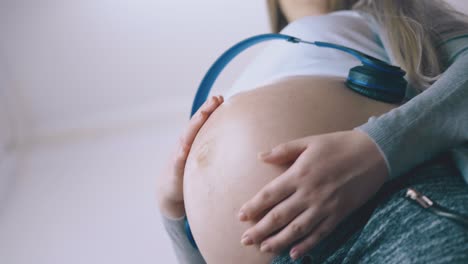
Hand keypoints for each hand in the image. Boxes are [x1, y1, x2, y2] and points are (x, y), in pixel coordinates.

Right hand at [157, 95, 223, 218]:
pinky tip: (185, 147)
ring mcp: (178, 156)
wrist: (169, 192)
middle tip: (216, 98)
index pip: (202, 122)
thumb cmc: (189, 172)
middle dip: (205, 110)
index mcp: (193, 141)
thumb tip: (238, 144)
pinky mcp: (175, 172)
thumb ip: (215, 149)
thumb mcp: (203, 158)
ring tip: (203, 114)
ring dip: (195, 125)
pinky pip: (178, 162)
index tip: (222, 98)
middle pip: (195, 125)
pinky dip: (180, 154)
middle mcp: (185, 145)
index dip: (210, 109)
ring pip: (187, 138)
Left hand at [237, 130, 387, 259]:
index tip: (240, 216)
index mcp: (299, 174)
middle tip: (245, 240)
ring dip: (278, 241)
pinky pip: (320, 234)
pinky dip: (307, 245)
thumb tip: (260, 157)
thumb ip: (283, 150)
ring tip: (264, 248)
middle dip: (260, 229)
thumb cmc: (339, 144)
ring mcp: (325, 206)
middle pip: (279, 216)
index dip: (254, 206)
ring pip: (297, 229)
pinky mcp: (339, 215)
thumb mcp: (309, 141)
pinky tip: (294, 254)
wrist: (374, 153)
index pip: (270, 194)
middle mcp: (310, 193)